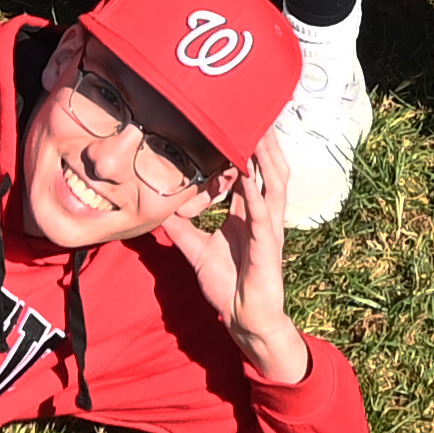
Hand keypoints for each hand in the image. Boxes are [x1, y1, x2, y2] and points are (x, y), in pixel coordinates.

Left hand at [158, 134, 306, 382]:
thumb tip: (158, 211)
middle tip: (257, 111)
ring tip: (260, 130)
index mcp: (249, 216)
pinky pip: (263, 215)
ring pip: (274, 184)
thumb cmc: (228, 286)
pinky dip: (257, 193)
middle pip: (268, 170)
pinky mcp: (268, 246)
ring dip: (268, 157)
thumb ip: (181, 230)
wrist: (245, 321)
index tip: (232, 125)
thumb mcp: (198, 252)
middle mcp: (263, 216)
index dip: (243, 150)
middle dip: (265, 141)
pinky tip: (250, 175)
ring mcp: (269, 230)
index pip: (249, 174)